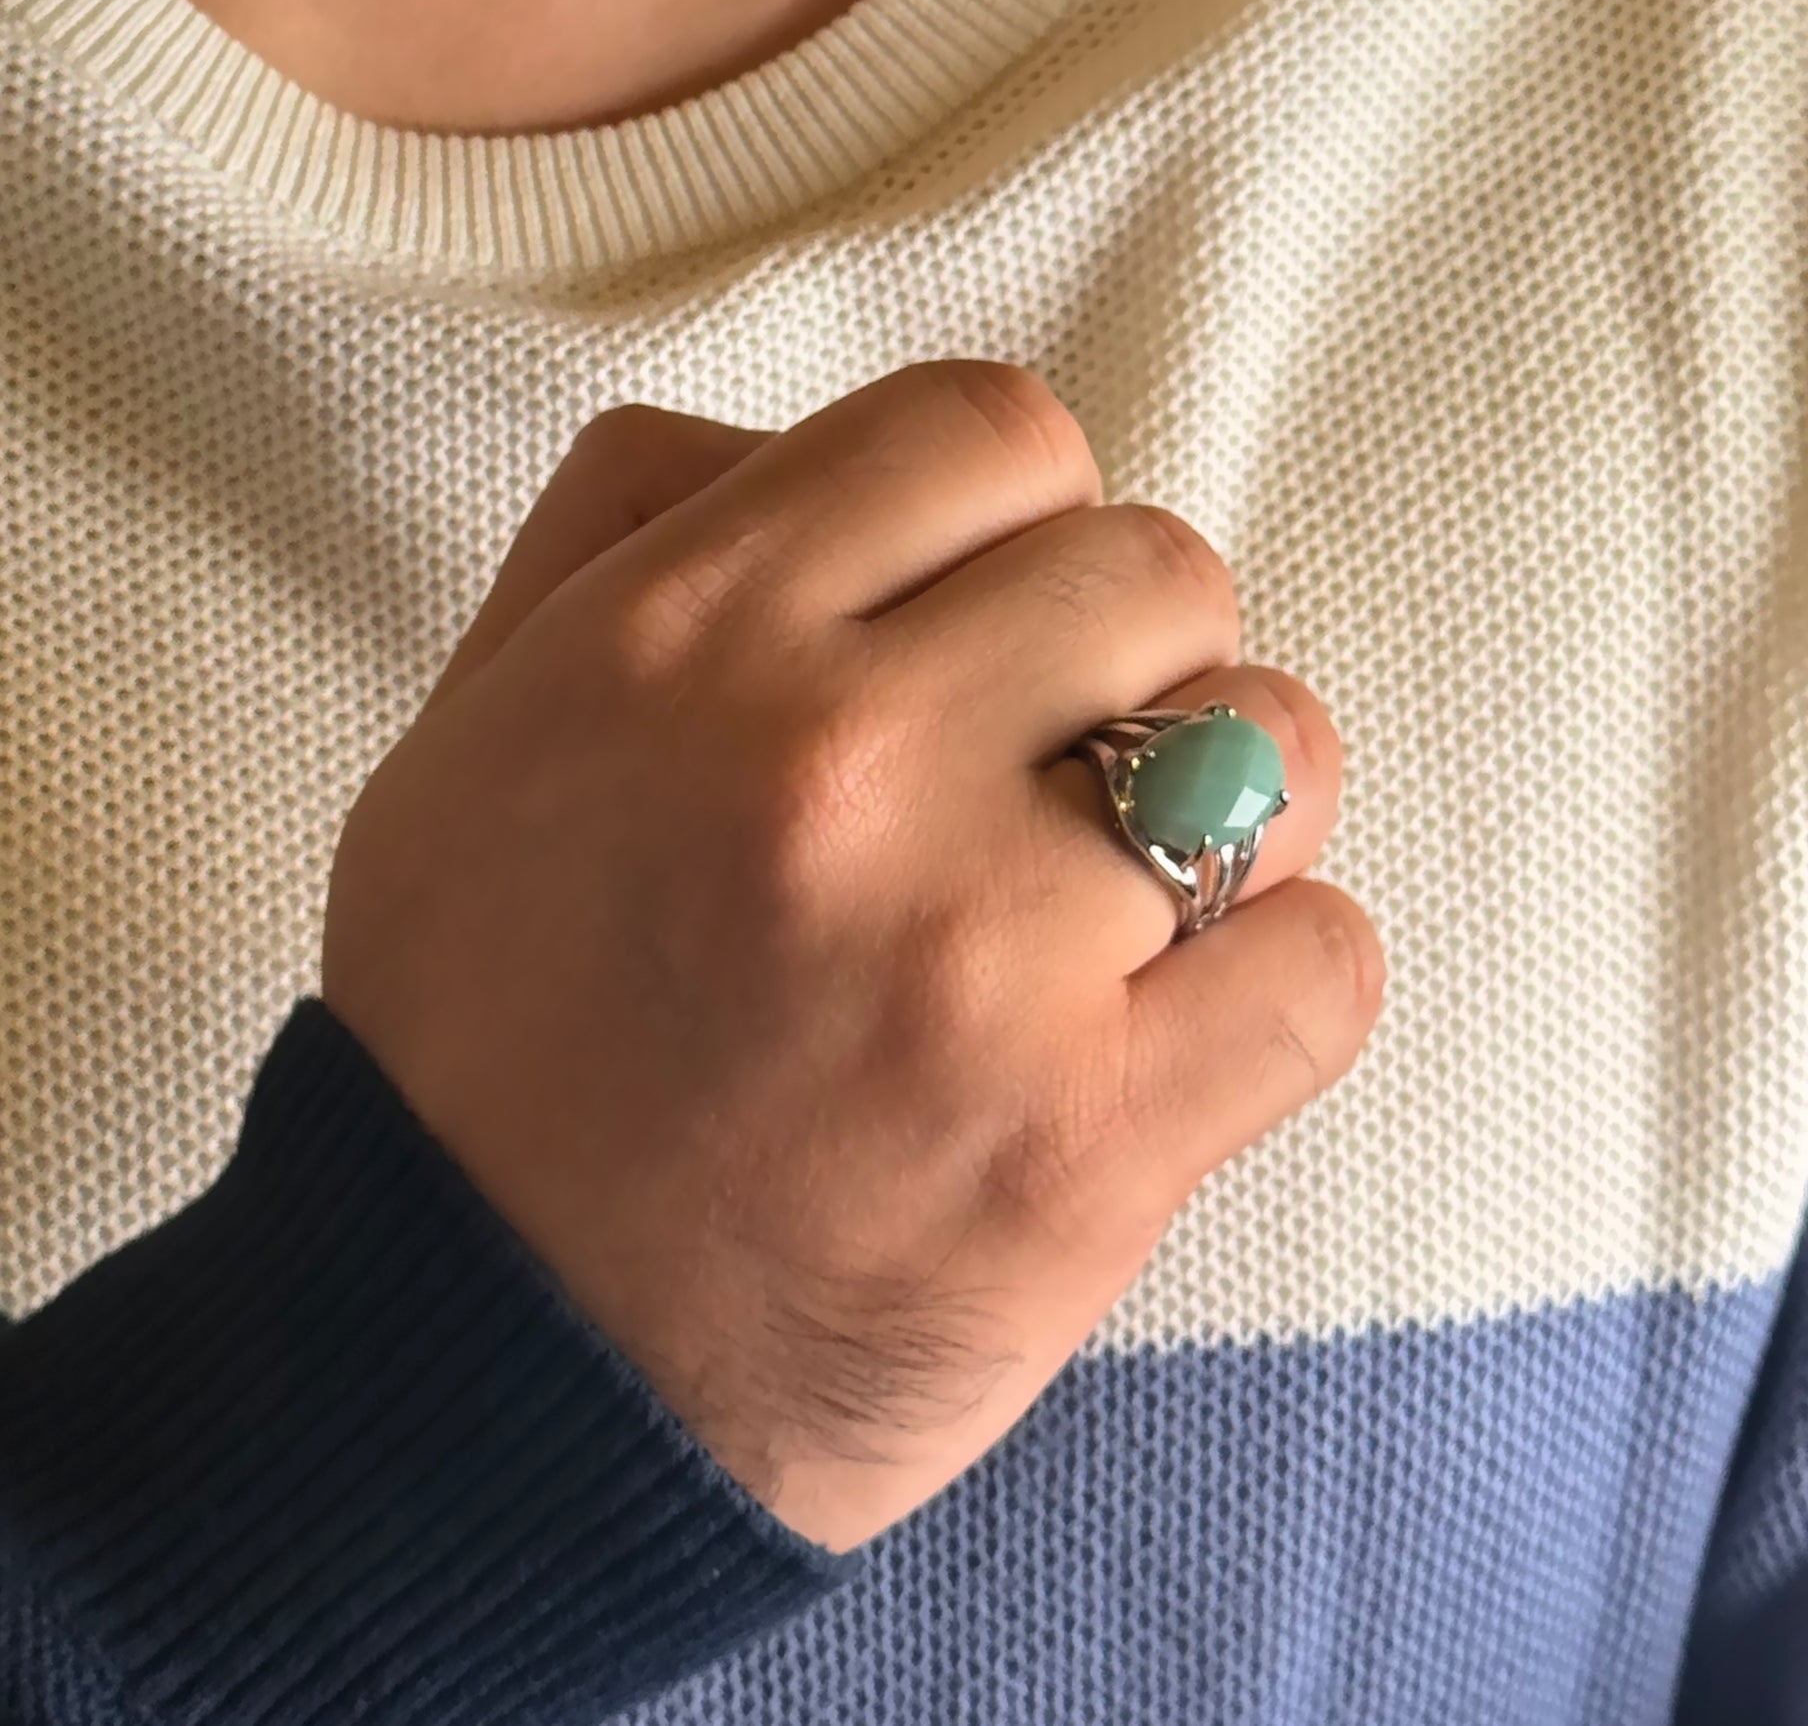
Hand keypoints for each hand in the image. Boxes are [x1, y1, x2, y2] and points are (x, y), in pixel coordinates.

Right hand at [321, 359, 1383, 1553]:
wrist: (480, 1377)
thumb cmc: (488, 1030)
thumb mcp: (482, 710)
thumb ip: (637, 518)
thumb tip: (822, 445)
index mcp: (686, 636)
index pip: (994, 430)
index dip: (1013, 515)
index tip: (980, 619)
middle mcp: (833, 761)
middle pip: (1158, 568)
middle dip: (1117, 662)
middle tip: (1036, 780)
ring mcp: (971, 953)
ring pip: (1271, 744)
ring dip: (1215, 814)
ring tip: (1103, 909)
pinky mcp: (1087, 1143)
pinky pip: (1327, 960)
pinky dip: (1270, 986)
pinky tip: (1161, 1029)